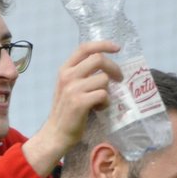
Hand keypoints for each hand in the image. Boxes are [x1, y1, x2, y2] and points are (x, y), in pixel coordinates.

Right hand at [22, 41, 122, 174]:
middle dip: (114, 68)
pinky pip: (103, 95)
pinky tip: (99, 108)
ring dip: (108, 90)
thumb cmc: (66, 110)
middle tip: (119, 78)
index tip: (117, 48)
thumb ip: (82, 73)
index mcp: (65, 69)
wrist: (56, 133)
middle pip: (98, 59)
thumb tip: (106, 65)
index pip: (85, 48)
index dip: (103, 45)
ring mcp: (73, 89)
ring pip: (103, 79)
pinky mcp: (80, 102)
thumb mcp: (69, 86)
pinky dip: (105, 102)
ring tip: (101, 101)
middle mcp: (67, 76)